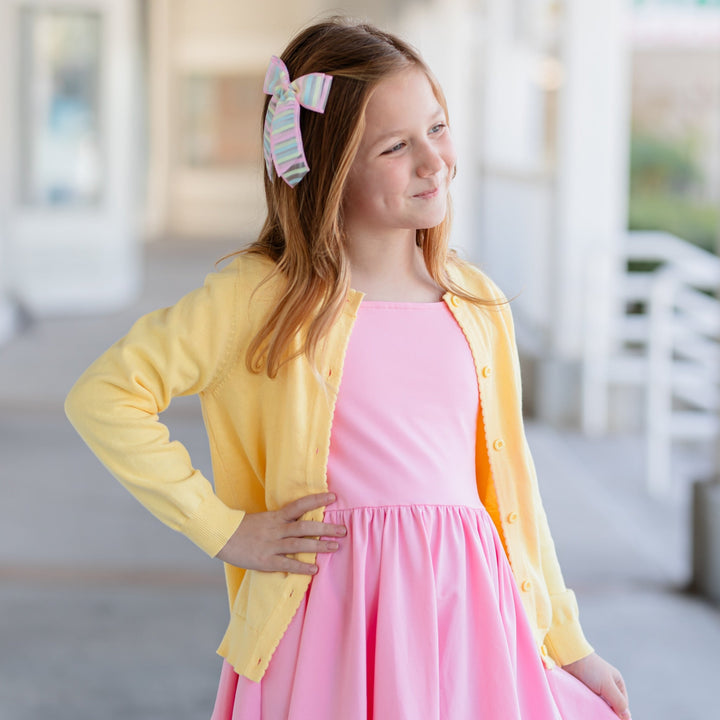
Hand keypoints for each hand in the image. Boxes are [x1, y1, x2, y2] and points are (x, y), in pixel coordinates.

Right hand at [215, 492, 345, 574]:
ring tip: (336, 547)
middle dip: (326, 528)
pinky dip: (302, 566)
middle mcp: (276, 529)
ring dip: (320, 546)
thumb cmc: (242, 527)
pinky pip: (287, 564)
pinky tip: (315, 570)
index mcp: (275, 516)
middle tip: (343, 529)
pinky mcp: (265, 561)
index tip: (333, 496)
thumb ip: (280, 519)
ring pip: (299, 544)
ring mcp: (271, 545)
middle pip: (305, 527)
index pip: (300, 505)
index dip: (317, 500)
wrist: (220, 536)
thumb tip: (300, 517)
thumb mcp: (263, 518)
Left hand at [562, 652, 630, 718]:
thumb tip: (628, 718)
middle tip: (601, 714)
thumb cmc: (590, 670)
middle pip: (612, 705)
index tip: (611, 716)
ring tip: (594, 709)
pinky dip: (591, 704)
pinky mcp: (585, 688)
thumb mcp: (608, 686)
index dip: (619, 713)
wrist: (569, 657)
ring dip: (598, 708)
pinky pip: (591, 701)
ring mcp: (596, 687)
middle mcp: (608, 685)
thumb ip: (619, 702)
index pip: (623, 705)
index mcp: (617, 682)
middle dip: (608, 711)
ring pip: (601, 704)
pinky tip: (588, 706)